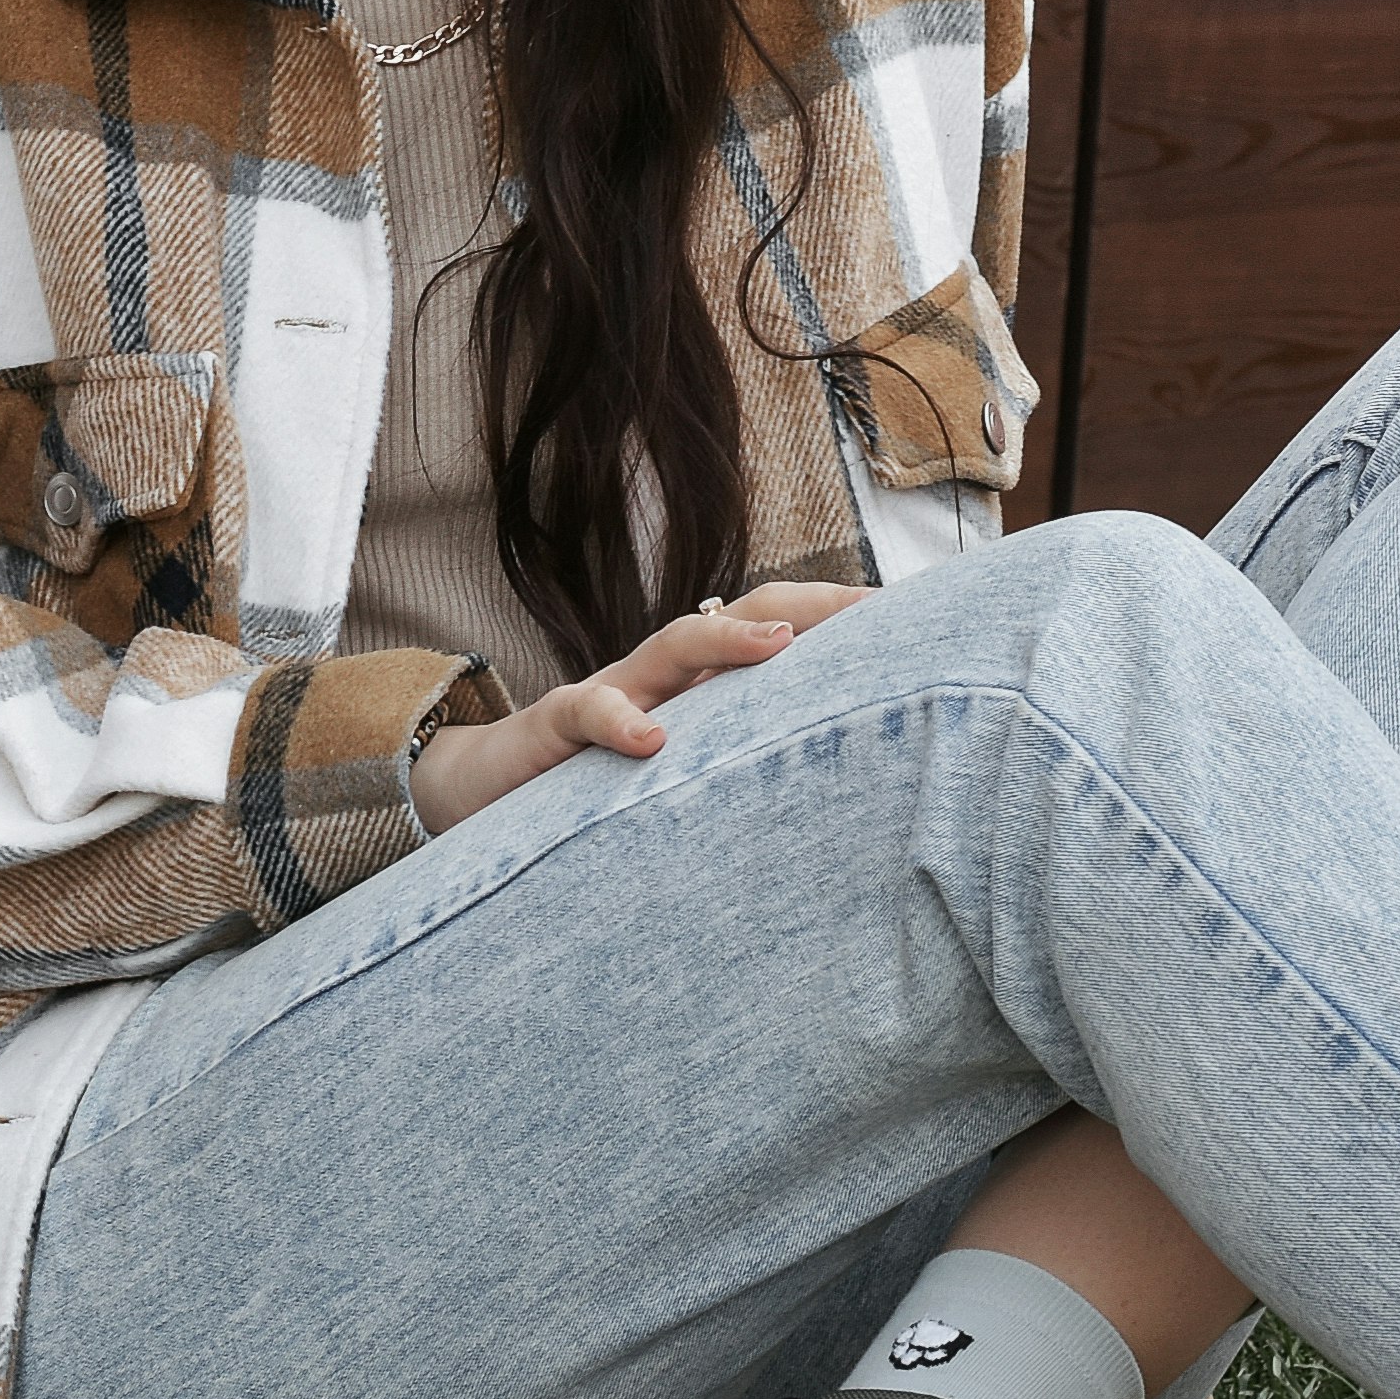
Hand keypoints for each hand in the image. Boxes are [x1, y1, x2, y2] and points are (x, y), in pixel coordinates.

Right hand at [407, 580, 873, 831]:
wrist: (487, 790)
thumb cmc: (603, 786)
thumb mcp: (686, 774)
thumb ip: (745, 766)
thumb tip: (847, 788)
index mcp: (705, 688)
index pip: (780, 631)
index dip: (839, 621)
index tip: (912, 623)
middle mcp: (667, 678)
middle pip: (744, 618)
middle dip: (808, 609)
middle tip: (871, 613)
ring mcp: (614, 692)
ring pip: (673, 646)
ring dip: (725, 639)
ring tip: (778, 645)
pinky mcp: (557, 727)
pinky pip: (589, 710)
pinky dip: (619, 720)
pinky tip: (652, 740)